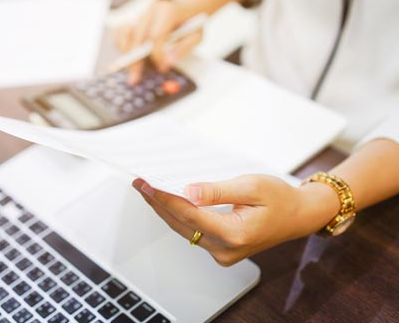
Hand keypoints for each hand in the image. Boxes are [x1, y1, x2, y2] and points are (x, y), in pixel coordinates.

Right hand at [114, 0, 202, 84]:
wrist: (189, 10)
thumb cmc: (193, 25)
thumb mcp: (197, 37)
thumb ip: (183, 48)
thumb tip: (167, 62)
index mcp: (168, 11)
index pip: (156, 34)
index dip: (157, 54)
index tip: (161, 68)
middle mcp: (152, 11)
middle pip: (137, 35)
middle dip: (135, 60)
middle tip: (135, 78)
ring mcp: (142, 15)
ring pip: (125, 32)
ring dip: (125, 53)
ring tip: (129, 71)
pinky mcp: (136, 20)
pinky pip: (120, 31)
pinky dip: (120, 44)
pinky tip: (125, 58)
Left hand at [132, 175, 338, 265]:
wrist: (298, 216)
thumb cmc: (280, 199)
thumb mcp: (251, 186)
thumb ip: (218, 191)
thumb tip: (188, 192)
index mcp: (234, 234)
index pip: (189, 214)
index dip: (165, 198)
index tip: (146, 184)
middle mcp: (225, 249)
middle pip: (181, 224)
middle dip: (159, 203)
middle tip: (140, 183)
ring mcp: (222, 253)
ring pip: (184, 230)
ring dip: (166, 210)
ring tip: (149, 190)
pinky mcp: (221, 250)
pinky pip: (193, 233)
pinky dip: (179, 217)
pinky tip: (169, 202)